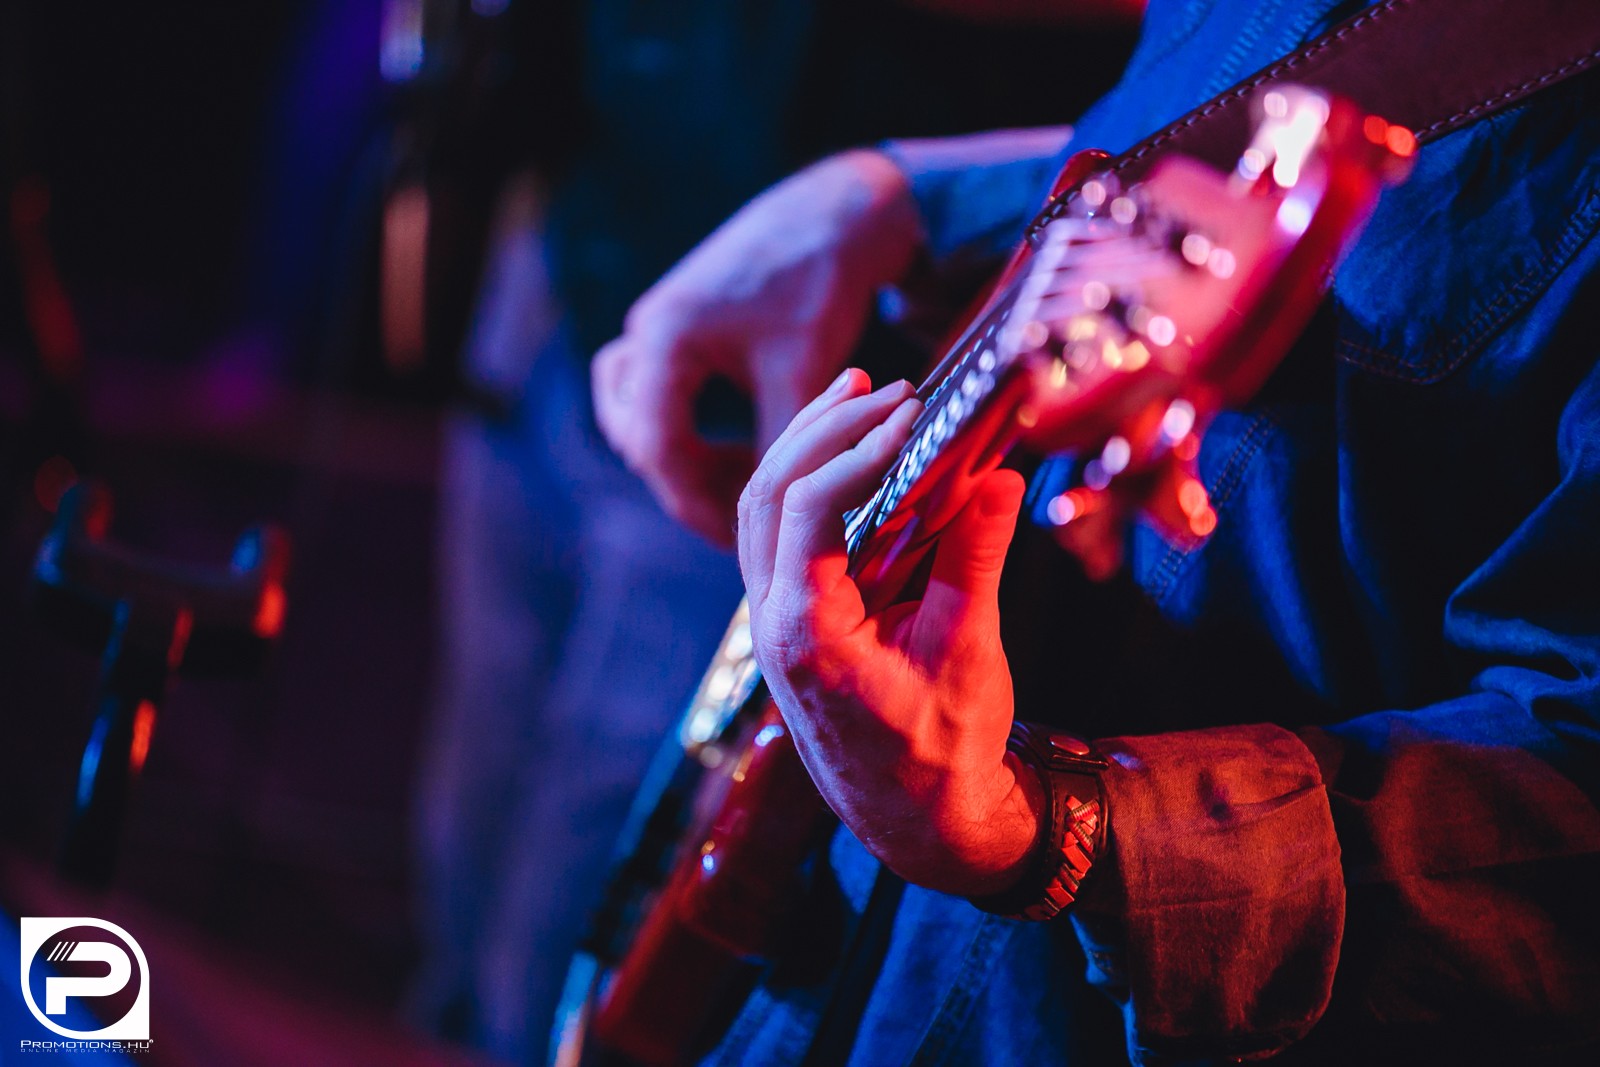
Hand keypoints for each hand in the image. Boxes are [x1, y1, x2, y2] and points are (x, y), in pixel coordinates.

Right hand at [593, 151, 923, 544]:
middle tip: (740, 518)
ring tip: (740, 484)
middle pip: (638, 436)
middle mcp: (647, 329)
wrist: (840, 209)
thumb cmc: (825, 281)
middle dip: (686, 484)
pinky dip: (685, 427)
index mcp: (667, 339)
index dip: (694, 504)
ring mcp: (656, 324)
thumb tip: (770, 515)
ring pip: (637, 414)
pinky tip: (739, 450)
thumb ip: (780, 445)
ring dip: (679, 457)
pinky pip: (656, 392)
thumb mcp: (806, 372)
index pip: (658, 449)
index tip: (734, 539)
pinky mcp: (677, 322)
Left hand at [738, 369, 1043, 896]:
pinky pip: (781, 530)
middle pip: (768, 493)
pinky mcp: (790, 615)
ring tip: (858, 390)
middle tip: (883, 387)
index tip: (911, 412)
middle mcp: (772, 621)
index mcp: (805, 635)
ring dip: (807, 443)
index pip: (808, 511)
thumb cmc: (942, 752)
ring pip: (762, 506)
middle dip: (823, 428)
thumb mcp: (967, 654)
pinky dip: (812, 480)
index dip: (856, 449)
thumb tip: (999, 477)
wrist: (915, 820)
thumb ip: (974, 561)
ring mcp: (772, 618)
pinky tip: (853, 451)